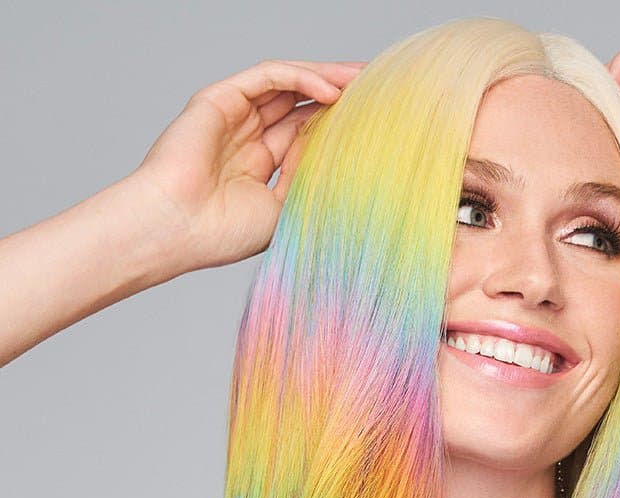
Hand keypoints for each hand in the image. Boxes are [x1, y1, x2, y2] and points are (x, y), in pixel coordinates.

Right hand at [131, 59, 363, 270]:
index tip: (375, 122)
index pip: (305, 132)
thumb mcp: (283, 209)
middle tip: (377, 87)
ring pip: (288, 84)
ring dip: (326, 78)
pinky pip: (268, 77)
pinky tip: (331, 91)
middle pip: (300, 103)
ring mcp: (233, 116)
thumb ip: (308, 179)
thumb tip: (343, 157)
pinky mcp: (220, 99)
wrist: (177, 229)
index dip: (338, 124)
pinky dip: (301, 78)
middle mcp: (247, 137)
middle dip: (339, 93)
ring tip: (363, 80)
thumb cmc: (222, 233)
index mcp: (259, 166)